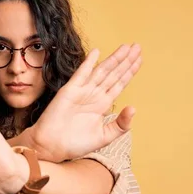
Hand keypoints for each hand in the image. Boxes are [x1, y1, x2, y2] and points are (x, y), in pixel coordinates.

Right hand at [24, 43, 141, 162]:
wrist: (52, 146)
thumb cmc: (75, 144)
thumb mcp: (104, 137)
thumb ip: (120, 125)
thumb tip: (133, 108)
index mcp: (103, 105)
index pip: (119, 84)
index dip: (129, 71)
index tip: (139, 59)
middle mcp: (94, 95)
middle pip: (113, 74)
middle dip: (126, 61)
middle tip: (137, 46)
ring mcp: (82, 91)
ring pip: (102, 71)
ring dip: (114, 59)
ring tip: (126, 47)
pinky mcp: (70, 90)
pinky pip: (81, 74)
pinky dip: (88, 63)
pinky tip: (96, 52)